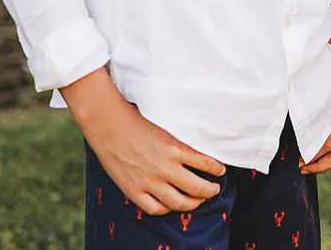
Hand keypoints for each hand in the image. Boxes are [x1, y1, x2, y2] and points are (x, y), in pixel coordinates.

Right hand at [65, 69, 222, 214]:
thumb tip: (198, 147)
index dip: (216, 170)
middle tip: (214, 189)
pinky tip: (170, 205)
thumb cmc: (138, 121)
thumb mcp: (166, 128)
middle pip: (197, 188)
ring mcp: (150, 181)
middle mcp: (165, 167)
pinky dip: (166, 209)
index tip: (220, 171)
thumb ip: (181, 141)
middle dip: (210, 190)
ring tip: (198, 201)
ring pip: (179, 202)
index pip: (206, 163)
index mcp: (175, 148)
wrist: (109, 126)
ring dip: (193, 203)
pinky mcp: (134, 190)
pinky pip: (155, 208)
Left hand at [299, 91, 330, 174]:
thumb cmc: (318, 74)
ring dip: (330, 160)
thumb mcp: (309, 94)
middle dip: (322, 166)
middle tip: (305, 168)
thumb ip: (307, 116)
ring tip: (313, 164)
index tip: (300, 162)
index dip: (313, 157)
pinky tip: (323, 151)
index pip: (327, 144)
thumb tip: (299, 138)